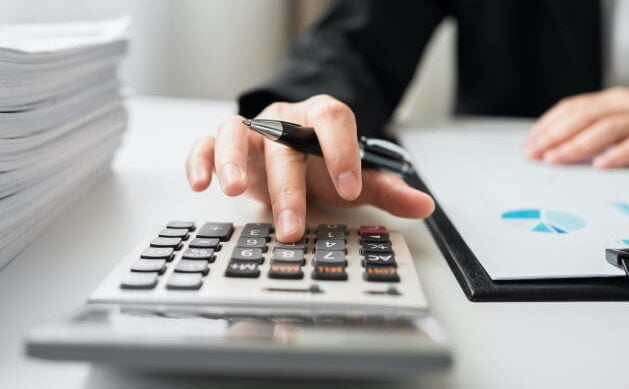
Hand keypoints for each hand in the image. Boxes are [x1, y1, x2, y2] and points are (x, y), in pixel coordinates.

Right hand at [185, 94, 434, 241]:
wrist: (295, 152)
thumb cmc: (323, 165)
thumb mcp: (356, 178)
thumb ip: (386, 189)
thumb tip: (424, 205)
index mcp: (321, 119)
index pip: (333, 120)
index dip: (341, 151)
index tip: (349, 188)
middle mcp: (284, 118)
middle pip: (284, 142)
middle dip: (288, 187)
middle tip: (292, 226)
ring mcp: (252, 129)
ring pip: (236, 130)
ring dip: (233, 158)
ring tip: (236, 189)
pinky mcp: (225, 144)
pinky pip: (205, 143)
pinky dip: (200, 159)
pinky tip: (201, 184)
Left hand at [524, 87, 628, 167]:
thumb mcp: (612, 125)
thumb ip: (585, 129)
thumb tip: (547, 146)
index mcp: (610, 101)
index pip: (571, 108)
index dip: (547, 124)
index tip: (528, 142)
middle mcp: (624, 104)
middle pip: (583, 116)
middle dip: (553, 135)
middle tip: (533, 152)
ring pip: (605, 127)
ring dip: (575, 145)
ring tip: (554, 158)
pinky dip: (616, 154)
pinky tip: (599, 164)